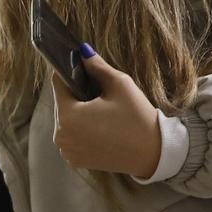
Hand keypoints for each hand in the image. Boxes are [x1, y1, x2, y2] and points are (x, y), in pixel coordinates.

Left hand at [51, 52, 161, 178]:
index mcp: (68, 116)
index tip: (78, 65)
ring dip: (77, 112)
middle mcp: (60, 136)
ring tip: (99, 108)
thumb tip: (83, 51)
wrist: (152, 152)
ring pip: (66, 121)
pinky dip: (80, 130)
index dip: (69, 72)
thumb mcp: (120, 85)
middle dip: (75, 94)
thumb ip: (98, 67)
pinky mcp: (74, 160)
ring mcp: (66, 150)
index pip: (59, 84)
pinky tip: (98, 126)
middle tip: (96, 89)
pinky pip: (71, 137)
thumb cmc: (137, 117)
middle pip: (62, 104)